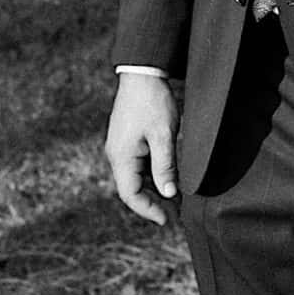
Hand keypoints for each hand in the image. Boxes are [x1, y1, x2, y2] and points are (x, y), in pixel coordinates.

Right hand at [105, 72, 180, 224]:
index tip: (167, 220)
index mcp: (122, 157)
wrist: (142, 73)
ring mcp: (121, 147)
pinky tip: (169, 179)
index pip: (130, 194)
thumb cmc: (153, 102)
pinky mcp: (127, 140)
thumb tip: (169, 194)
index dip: (148, 210)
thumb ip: (165, 166)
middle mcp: (117, 155)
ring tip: (176, 200)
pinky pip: (138, 166)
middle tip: (176, 214)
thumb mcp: (164, 135)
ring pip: (136, 178)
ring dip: (154, 190)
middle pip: (132, 189)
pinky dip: (152, 176)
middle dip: (152, 204)